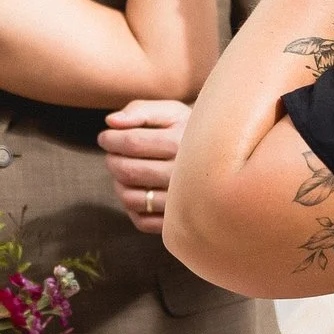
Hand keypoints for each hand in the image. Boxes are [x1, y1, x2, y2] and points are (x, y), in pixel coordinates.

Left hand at [98, 98, 185, 231]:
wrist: (227, 163)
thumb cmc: (189, 132)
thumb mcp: (171, 112)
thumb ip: (140, 110)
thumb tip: (110, 121)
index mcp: (182, 143)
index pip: (131, 142)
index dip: (110, 139)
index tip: (105, 137)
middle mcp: (185, 175)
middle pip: (127, 171)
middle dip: (111, 160)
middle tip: (113, 154)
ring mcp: (183, 203)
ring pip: (130, 198)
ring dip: (118, 184)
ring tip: (126, 172)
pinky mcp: (179, 223)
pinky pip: (142, 221)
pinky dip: (133, 207)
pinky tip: (141, 191)